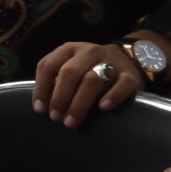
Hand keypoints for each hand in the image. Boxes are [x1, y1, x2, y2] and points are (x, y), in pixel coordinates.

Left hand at [32, 39, 146, 127]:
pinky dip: (113, 96)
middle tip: (56, 118)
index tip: (40, 109)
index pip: (49, 65)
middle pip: (69, 72)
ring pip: (92, 79)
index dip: (42, 88)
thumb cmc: (91, 69)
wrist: (129, 59)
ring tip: (71, 121)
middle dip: (59, 97)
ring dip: (78, 103)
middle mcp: (88, 52)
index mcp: (69, 50)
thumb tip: (42, 107)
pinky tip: (103, 108)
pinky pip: (122, 84)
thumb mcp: (71, 67)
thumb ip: (56, 81)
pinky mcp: (130, 75)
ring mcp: (110, 62)